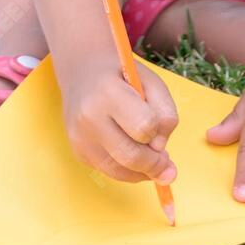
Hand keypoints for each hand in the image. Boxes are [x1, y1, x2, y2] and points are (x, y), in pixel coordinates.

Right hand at [61, 57, 178, 186]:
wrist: (81, 72)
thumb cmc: (122, 75)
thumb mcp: (151, 81)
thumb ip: (166, 112)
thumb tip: (160, 150)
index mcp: (108, 92)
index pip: (143, 126)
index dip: (157, 131)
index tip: (158, 127)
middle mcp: (89, 118)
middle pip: (131, 156)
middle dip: (155, 164)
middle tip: (166, 162)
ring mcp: (80, 138)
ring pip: (120, 172)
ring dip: (142, 171)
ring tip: (151, 158)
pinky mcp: (78, 153)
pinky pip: (109, 172)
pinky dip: (127, 170)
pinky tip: (132, 154)